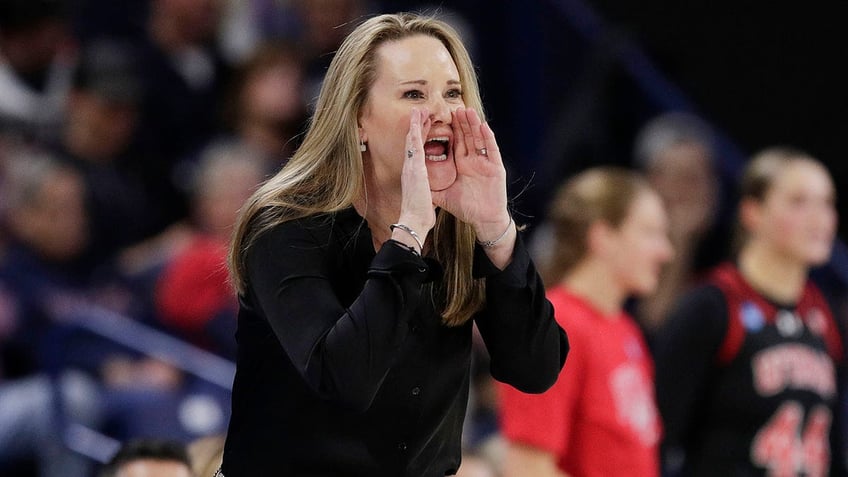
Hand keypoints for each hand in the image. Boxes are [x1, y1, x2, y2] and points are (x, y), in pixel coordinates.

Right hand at [397, 108, 436, 237]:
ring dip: (415, 124)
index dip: (419, 138)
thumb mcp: (423, 197)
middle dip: (416, 127)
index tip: (422, 127)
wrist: (413, 221)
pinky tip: (417, 120)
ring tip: (418, 110)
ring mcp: (410, 167)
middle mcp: (409, 168)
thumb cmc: (419, 213)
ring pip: (412, 140)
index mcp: (413, 175)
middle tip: (419, 112)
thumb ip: (425, 190)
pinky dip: (415, 132)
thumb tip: (429, 190)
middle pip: (412, 142)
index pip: (416, 152)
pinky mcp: (414, 168)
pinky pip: (415, 146)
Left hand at [432, 107, 509, 235]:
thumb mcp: (444, 196)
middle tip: (454, 107)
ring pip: (479, 139)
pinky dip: (488, 138)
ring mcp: (485, 163)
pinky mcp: (496, 169)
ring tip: (468, 111)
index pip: (454, 142)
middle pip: (467, 137)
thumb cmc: (466, 208)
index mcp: (462, 164)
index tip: (441, 117)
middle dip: (461, 122)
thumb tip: (413, 183)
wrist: (484, 220)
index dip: (449, 129)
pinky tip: (484, 126)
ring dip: (474, 125)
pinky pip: (492, 150)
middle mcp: (473, 161)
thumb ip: (431, 187)